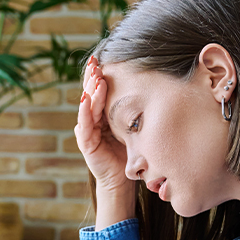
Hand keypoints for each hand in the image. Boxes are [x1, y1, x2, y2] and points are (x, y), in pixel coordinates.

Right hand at [75, 56, 130, 194]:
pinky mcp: (86, 144)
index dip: (99, 76)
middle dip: (92, 78)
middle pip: (91, 95)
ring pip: (87, 107)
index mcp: (103, 115)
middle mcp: (93, 121)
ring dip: (90, 92)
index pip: (99, 92)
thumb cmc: (131, 153)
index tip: (102, 59)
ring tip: (95, 78)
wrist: (124, 180)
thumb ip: (135, 111)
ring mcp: (88, 132)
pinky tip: (87, 100)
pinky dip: (85, 112)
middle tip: (95, 62)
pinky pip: (85, 126)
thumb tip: (155, 86)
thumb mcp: (134, 127)